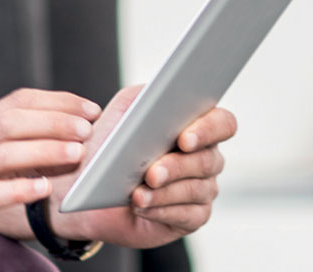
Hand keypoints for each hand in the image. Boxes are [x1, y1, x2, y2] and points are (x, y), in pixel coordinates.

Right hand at [0, 88, 99, 270]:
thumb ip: (14, 145)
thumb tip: (66, 138)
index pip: (19, 100)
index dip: (58, 101)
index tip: (90, 109)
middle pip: (12, 120)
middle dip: (55, 121)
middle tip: (87, 130)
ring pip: (4, 152)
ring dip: (43, 150)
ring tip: (76, 155)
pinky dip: (19, 189)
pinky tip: (43, 190)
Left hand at [49, 84, 237, 248]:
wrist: (90, 187)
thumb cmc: (110, 145)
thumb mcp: (122, 111)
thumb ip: (142, 96)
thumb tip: (157, 94)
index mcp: (197, 127)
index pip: (223, 123)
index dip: (209, 130)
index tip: (184, 138)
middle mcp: (206, 158)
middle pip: (208, 160)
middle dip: (177, 166)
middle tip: (152, 173)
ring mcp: (203, 189)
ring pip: (195, 189)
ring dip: (164, 192)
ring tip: (138, 194)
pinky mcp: (192, 217)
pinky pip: (185, 215)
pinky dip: (161, 210)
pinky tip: (141, 207)